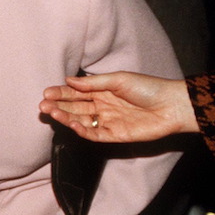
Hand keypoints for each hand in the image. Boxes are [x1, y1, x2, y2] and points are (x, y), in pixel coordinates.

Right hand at [39, 72, 197, 141]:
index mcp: (102, 91)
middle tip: (42, 105)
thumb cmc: (148, 88)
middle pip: (74, 107)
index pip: (76, 92)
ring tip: (51, 112)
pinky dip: (82, 130)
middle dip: (58, 105)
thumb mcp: (119, 79)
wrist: (172, 105)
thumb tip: (69, 80)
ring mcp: (107, 121)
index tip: (46, 92)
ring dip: (65, 117)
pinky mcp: (114, 135)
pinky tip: (72, 124)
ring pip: (80, 120)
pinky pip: (93, 134)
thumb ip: (93, 83)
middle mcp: (102, 106)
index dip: (61, 93)